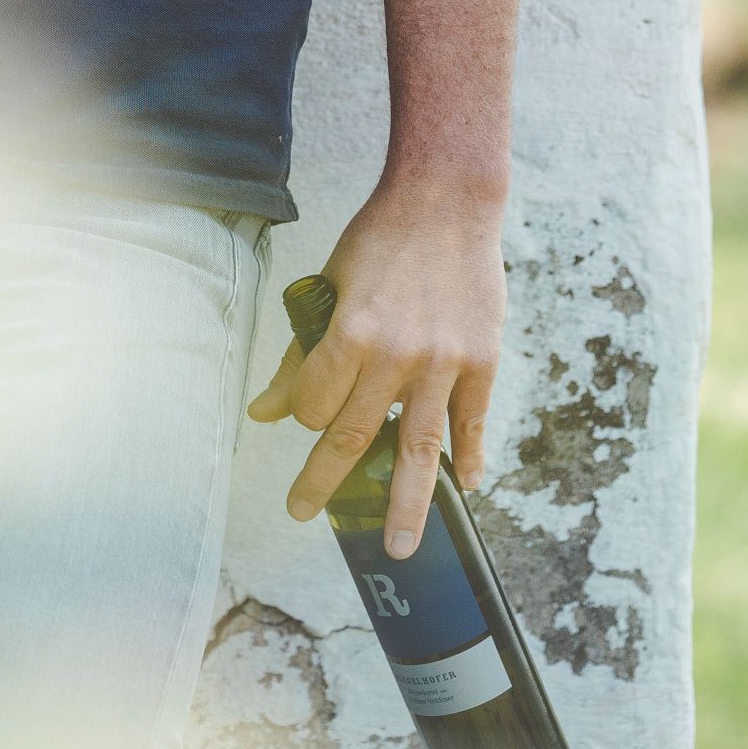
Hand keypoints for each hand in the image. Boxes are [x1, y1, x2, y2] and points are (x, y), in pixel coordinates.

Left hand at [249, 177, 505, 556]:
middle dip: (325, 483)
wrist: (447, 201)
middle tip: (304, 512)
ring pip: (420, 451)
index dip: (302, 418)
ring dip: (406, 506)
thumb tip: (264, 413)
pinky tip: (467, 486)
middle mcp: (396, 356)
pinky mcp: (482, 361)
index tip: (304, 418)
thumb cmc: (379, 241)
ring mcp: (444, 363)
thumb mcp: (327, 288)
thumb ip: (300, 355)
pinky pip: (473, 422)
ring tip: (399, 547)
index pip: (315, 407)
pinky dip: (471, 457)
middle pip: (356, 440)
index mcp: (351, 334)